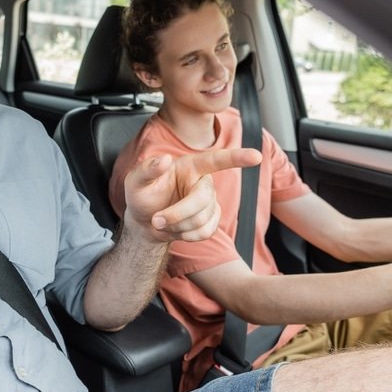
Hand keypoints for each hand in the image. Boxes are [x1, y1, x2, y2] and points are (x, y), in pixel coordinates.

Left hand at [122, 147, 260, 242]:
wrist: (145, 222)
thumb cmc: (141, 196)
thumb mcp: (134, 182)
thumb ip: (146, 169)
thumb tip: (165, 160)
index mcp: (190, 166)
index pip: (216, 160)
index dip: (236, 158)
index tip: (256, 156)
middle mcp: (204, 182)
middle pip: (202, 200)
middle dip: (177, 214)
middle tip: (156, 220)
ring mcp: (210, 202)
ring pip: (203, 219)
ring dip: (178, 226)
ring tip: (162, 222)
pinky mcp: (212, 219)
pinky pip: (206, 231)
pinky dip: (186, 236)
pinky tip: (176, 230)